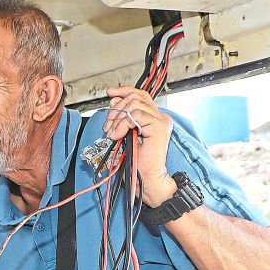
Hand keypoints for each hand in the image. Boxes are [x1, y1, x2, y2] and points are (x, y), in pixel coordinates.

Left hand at [104, 85, 176, 206]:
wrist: (146, 178)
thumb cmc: (136, 162)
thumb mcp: (125, 134)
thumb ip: (122, 118)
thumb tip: (114, 102)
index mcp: (153, 117)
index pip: (139, 95)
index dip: (124, 91)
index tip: (110, 93)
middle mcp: (160, 116)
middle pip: (135, 98)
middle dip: (116, 110)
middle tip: (108, 126)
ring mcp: (161, 121)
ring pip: (134, 105)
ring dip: (117, 119)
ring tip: (113, 133)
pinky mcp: (159, 127)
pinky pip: (135, 116)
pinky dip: (121, 125)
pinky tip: (118, 135)